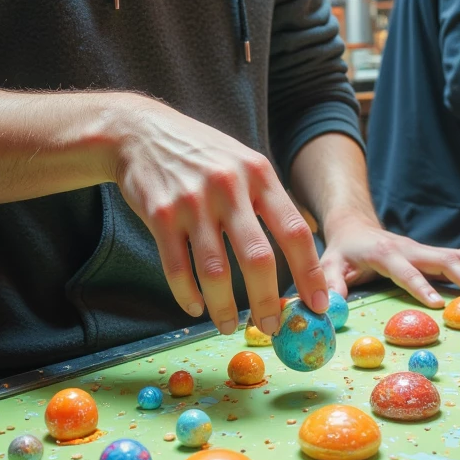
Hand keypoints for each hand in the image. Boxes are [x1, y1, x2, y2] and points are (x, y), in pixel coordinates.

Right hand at [111, 96, 326, 337]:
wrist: (141, 133)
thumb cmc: (202, 155)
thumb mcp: (244, 162)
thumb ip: (271, 200)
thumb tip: (304, 248)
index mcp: (259, 174)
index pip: (294, 231)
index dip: (308, 272)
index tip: (317, 304)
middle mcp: (228, 186)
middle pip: (257, 258)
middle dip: (266, 302)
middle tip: (271, 326)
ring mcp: (192, 201)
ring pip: (215, 273)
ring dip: (224, 308)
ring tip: (228, 325)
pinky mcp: (160, 215)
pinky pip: (177, 269)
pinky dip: (188, 296)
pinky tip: (196, 307)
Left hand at [319, 213, 459, 306]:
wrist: (354, 226)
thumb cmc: (343, 250)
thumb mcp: (330, 264)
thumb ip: (331, 283)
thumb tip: (332, 306)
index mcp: (385, 253)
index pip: (406, 270)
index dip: (420, 287)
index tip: (437, 306)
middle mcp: (409, 248)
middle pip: (444, 259)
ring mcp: (422, 249)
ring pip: (457, 257)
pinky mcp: (429, 254)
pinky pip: (457, 260)